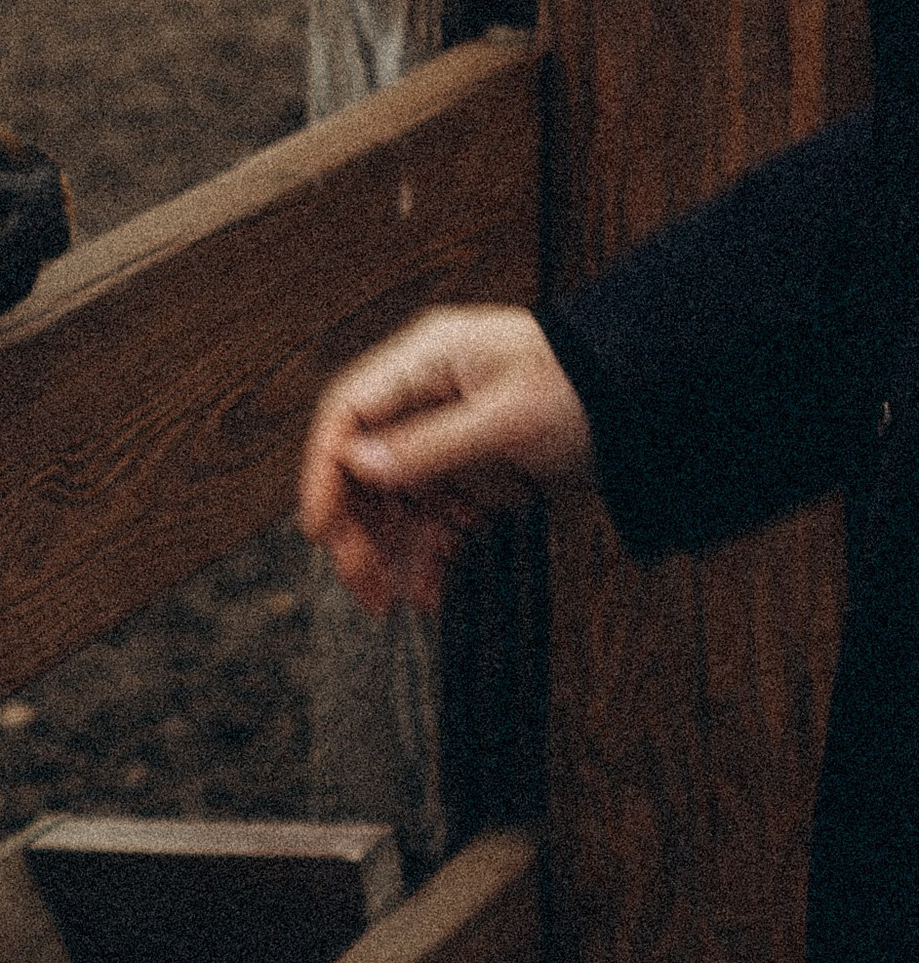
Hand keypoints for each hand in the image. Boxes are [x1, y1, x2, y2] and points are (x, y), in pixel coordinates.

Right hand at [298, 306, 592, 615]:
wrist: (643, 399)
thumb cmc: (583, 385)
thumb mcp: (507, 418)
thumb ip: (430, 444)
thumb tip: (358, 464)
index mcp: (424, 362)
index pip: (348, 413)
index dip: (324, 471)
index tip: (319, 527)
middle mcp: (425, 398)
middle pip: (365, 466)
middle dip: (358, 527)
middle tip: (363, 582)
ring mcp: (447, 437)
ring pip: (394, 501)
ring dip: (389, 551)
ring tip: (391, 600)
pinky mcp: (471, 472)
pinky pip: (434, 518)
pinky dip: (427, 555)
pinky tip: (427, 589)